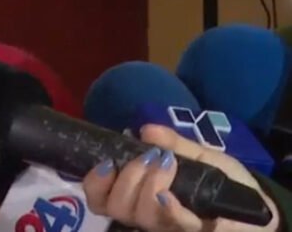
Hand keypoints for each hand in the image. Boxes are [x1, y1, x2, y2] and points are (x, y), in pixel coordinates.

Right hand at [82, 125, 278, 231]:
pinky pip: (172, 222)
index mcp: (139, 196)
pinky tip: (170, 194)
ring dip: (149, 184)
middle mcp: (146, 215)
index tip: (107, 162)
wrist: (256, 206)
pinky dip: (167, 205)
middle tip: (149, 158)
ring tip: (167, 164)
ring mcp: (167, 227)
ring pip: (140, 214)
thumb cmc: (223, 181)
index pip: (101, 198)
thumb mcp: (198, 155)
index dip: (95, 183)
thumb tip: (146, 128)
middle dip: (128, 177)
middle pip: (116, 206)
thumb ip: (173, 144)